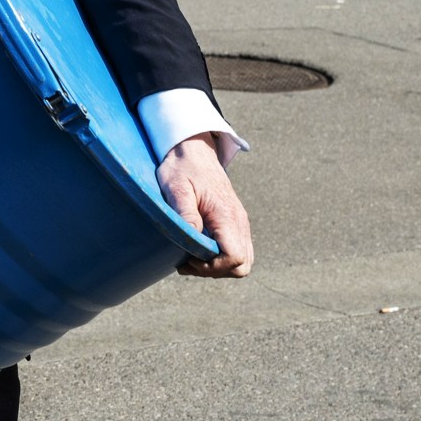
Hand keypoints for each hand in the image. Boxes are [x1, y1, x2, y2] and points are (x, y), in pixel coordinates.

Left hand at [156, 133, 253, 278]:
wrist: (194, 150)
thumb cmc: (182, 168)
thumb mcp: (177, 188)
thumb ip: (185, 214)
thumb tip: (193, 240)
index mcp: (227, 216)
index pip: (236, 258)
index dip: (214, 267)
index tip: (190, 258)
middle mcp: (239, 221)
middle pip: (243, 266)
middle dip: (216, 270)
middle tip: (189, 261)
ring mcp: (239, 222)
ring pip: (243, 261)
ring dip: (217, 266)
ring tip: (190, 256)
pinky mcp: (233, 222)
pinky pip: (236, 250)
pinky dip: (219, 257)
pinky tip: (196, 249)